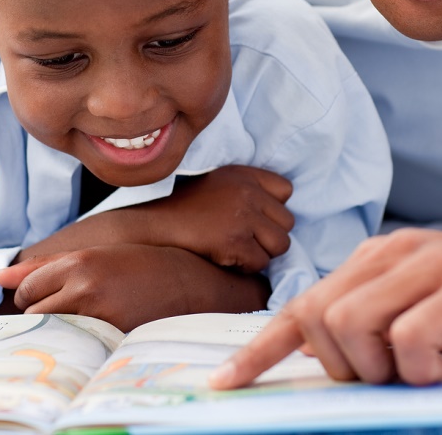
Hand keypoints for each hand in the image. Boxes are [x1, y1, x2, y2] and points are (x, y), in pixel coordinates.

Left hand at [0, 244, 269, 331]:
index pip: (28, 286)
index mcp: (80, 262)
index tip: (50, 296)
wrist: (190, 285)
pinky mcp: (111, 337)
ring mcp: (98, 315)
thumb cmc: (141, 266)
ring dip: (58, 331)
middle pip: (33, 312)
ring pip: (51, 331)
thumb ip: (46, 265)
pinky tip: (94, 337)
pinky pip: (76, 348)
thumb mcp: (97, 254)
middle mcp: (84, 286)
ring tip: (81, 322)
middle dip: (42, 314)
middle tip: (68, 311)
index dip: (33, 294)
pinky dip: (78, 345)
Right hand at [132, 165, 293, 271]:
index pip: (286, 190)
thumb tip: (278, 214)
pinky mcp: (235, 242)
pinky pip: (260, 264)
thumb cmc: (185, 206)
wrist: (154, 223)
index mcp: (245, 175)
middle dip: (269, 235)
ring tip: (236, 248)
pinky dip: (246, 267)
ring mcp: (242, 217)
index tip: (254, 217)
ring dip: (261, 253)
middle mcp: (248, 192)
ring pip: (280, 245)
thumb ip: (248, 190)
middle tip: (243, 238)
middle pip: (287, 222)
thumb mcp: (219, 182)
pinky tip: (225, 258)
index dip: (273, 209)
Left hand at [209, 229, 441, 387]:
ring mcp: (429, 264)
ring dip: (374, 367)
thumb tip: (335, 364)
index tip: (225, 383)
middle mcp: (394, 253)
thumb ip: (383, 326)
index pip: (303, 304)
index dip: (260, 348)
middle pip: (317, 316)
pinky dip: (417, 367)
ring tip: (418, 374)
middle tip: (384, 380)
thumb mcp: (431, 311)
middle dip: (337, 364)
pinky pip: (409, 337)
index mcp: (378, 259)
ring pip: (350, 323)